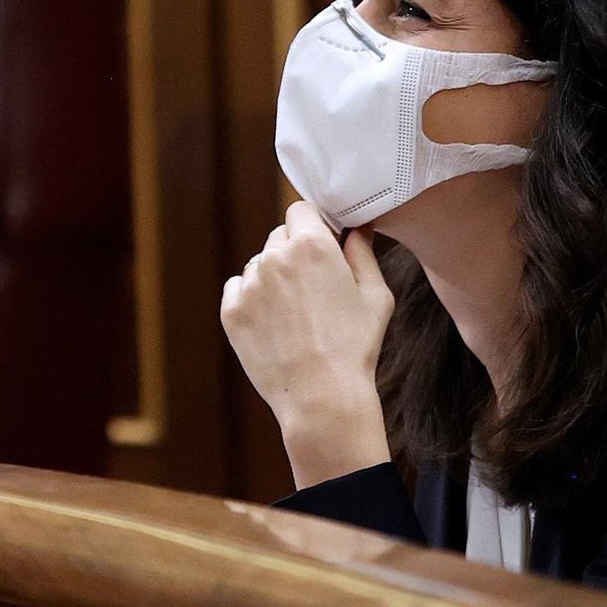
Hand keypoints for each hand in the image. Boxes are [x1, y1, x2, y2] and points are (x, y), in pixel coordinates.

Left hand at [221, 202, 394, 486]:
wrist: (321, 396)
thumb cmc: (355, 346)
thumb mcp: (375, 295)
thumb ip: (363, 253)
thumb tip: (357, 229)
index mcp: (312, 245)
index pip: (301, 210)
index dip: (314, 225)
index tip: (323, 244)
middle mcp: (275, 257)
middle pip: (279, 236)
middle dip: (294, 252)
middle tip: (313, 286)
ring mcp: (249, 284)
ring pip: (259, 265)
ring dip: (273, 277)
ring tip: (296, 313)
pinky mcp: (231, 311)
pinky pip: (238, 289)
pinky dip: (252, 299)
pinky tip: (275, 323)